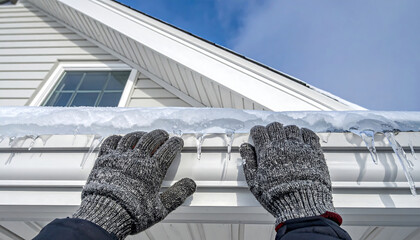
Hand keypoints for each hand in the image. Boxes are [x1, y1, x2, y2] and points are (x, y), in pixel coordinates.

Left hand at [73, 130, 195, 238]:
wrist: (105, 214)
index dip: (175, 144)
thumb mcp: (160, 209)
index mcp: (153, 170)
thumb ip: (177, 195)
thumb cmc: (132, 213)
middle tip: (163, 135)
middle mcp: (138, 159)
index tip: (177, 142)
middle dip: (159, 135)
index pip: (168, 150)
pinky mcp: (105, 159)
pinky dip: (118, 138)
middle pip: (151, 139)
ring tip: (145, 134)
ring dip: (141, 134)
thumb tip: (190, 185)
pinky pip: (111, 141)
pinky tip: (121, 139)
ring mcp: (120, 157)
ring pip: (133, 137)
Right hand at [240, 122, 335, 225]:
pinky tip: (301, 139)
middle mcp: (283, 146)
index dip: (257, 132)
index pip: (260, 132)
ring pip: (292, 128)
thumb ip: (249, 162)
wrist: (302, 206)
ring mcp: (300, 148)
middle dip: (271, 130)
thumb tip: (245, 148)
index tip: (257, 135)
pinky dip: (304, 134)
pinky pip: (309, 134)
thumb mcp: (255, 182)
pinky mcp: (314, 152)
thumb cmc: (278, 197)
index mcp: (267, 152)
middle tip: (270, 137)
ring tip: (286, 139)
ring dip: (287, 132)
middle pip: (275, 127)